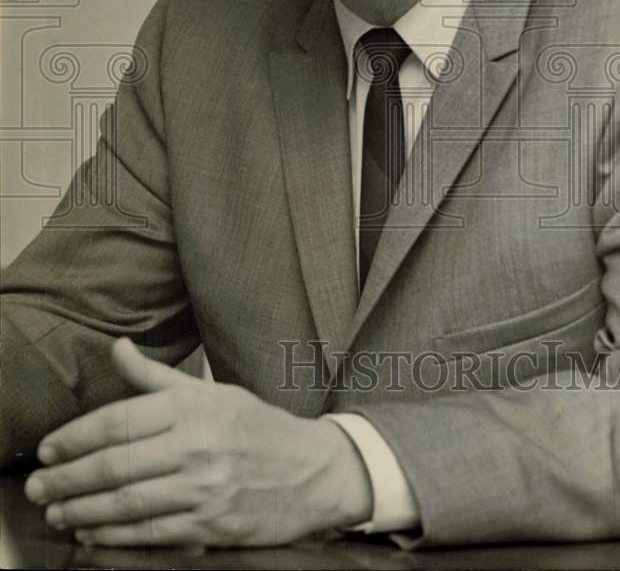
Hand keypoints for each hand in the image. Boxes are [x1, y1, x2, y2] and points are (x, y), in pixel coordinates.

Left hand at [24, 338, 372, 546]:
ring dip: (82, 511)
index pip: (121, 420)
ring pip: (127, 502)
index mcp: (196, 407)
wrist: (313, 471)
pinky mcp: (211, 525)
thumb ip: (158, 377)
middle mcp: (198, 445)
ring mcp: (205, 488)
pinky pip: (151, 533)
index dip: (76, 436)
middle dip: (68, 477)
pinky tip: (92, 534)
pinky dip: (114, 536)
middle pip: (116, 463)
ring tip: (56, 511)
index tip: (48, 449)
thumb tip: (117, 348)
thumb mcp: (213, 392)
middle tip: (39, 485)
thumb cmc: (259, 427)